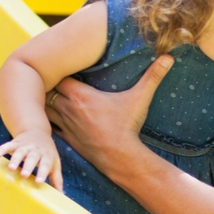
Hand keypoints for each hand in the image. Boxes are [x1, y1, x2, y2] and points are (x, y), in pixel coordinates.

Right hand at [0, 129, 63, 191]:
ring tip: (10, 168)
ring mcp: (25, 146)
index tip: (39, 182)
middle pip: (32, 158)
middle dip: (28, 166)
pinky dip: (2, 149)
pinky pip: (8, 145)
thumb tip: (61, 195)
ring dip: (15, 159)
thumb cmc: (47, 153)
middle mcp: (36, 150)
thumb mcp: (55, 164)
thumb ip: (56, 179)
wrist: (38, 132)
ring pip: (20, 152)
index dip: (42, 173)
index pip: (45, 165)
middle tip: (24, 175)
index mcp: (46, 156)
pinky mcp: (15, 143)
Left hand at [45, 55, 173, 174]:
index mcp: (81, 96)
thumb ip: (153, 76)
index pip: (58, 76)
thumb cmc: (127, 126)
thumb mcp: (140, 98)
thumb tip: (169, 57)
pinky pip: (50, 128)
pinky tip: (51, 119)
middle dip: (47, 84)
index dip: (57, 70)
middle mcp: (69, 109)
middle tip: (49, 78)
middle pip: (46, 91)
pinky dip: (48, 122)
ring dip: (45, 103)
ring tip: (46, 96)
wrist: (120, 157)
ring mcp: (66, 126)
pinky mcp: (67, 140)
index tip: (61, 66)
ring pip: (45, 110)